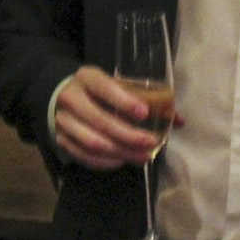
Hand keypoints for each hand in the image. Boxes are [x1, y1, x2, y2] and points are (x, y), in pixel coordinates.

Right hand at [54, 65, 170, 170]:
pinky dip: (105, 162)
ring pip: (92, 142)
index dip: (124, 101)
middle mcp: (71, 97)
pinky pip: (83, 156)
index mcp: (87, 78)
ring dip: (120, 152)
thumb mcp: (118, 86)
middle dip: (128, 135)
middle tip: (151, 143)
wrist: (63, 95)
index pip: (104, 87)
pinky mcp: (60, 139)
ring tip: (143, 157)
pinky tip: (122, 161)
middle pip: (100, 120)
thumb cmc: (100, 91)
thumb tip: (179, 121)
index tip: (144, 113)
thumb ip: (148, 100)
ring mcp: (63, 120)